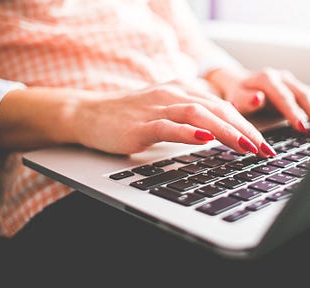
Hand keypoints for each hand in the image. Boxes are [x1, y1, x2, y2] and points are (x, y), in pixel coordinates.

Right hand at [73, 83, 275, 156]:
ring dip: (223, 131)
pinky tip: (202, 138)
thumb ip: (188, 117)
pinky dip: (186, 132)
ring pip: (196, 114)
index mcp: (180, 91)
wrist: (90, 113)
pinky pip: (167, 126)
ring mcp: (155, 108)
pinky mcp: (140, 125)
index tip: (260, 142)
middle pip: (215, 108)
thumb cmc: (129, 116)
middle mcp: (171, 94)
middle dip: (243, 129)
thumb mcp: (164, 111)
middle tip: (262, 149)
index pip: (220, 106)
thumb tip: (215, 132)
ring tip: (244, 146)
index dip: (244, 123)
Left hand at [206, 67, 309, 131]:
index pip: (283, 97)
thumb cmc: (236, 93)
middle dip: (309, 111)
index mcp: (266, 79)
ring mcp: (289, 81)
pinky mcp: (293, 88)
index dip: (293, 112)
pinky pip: (306, 97)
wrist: (236, 82)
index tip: (301, 126)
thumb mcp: (235, 97)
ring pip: (306, 94)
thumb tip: (258, 99)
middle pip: (300, 94)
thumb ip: (245, 99)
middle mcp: (281, 77)